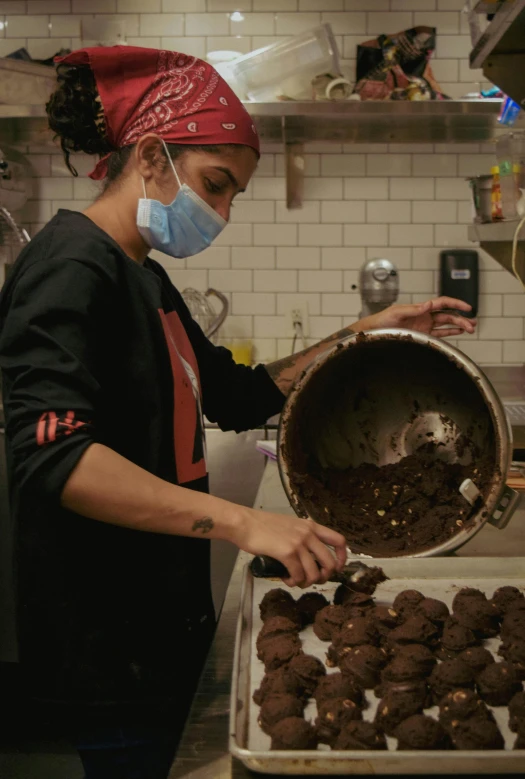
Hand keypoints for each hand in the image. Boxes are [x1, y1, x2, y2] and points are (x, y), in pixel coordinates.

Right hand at [233, 508, 346, 588]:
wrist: (244, 523)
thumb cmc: (262, 525)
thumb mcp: (289, 525)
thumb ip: (301, 536)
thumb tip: (307, 557)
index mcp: (311, 526)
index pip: (339, 540)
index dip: (342, 558)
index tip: (336, 568)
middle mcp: (308, 534)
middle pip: (330, 562)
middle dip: (324, 577)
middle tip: (311, 580)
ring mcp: (298, 543)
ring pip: (315, 573)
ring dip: (306, 582)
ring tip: (295, 581)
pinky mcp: (287, 553)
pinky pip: (298, 575)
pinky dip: (293, 582)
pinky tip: (286, 579)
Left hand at [355, 296, 476, 337]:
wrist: (375, 333)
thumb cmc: (383, 320)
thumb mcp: (397, 313)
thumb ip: (413, 309)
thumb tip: (428, 304)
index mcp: (421, 308)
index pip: (443, 303)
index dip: (456, 304)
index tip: (468, 307)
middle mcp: (425, 316)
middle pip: (448, 315)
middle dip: (462, 318)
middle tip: (473, 324)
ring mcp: (425, 326)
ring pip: (447, 324)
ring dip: (459, 325)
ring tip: (471, 328)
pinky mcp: (422, 336)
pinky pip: (440, 334)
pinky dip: (450, 333)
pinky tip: (459, 332)